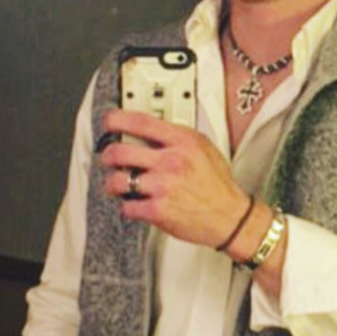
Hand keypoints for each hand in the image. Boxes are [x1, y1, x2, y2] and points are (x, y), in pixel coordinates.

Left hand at [101, 109, 249, 247]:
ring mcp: (162, 186)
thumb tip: (153, 129)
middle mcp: (171, 162)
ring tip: (118, 183)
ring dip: (113, 183)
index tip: (110, 121)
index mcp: (183, 142)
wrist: (229, 216)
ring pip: (117, 181)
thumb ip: (179, 137)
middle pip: (120, 151)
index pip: (141, 122)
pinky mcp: (157, 210)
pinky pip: (127, 206)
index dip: (117, 119)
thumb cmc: (217, 184)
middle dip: (107, 155)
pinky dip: (129, 206)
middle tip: (108, 157)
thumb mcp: (204, 148)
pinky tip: (137, 203)